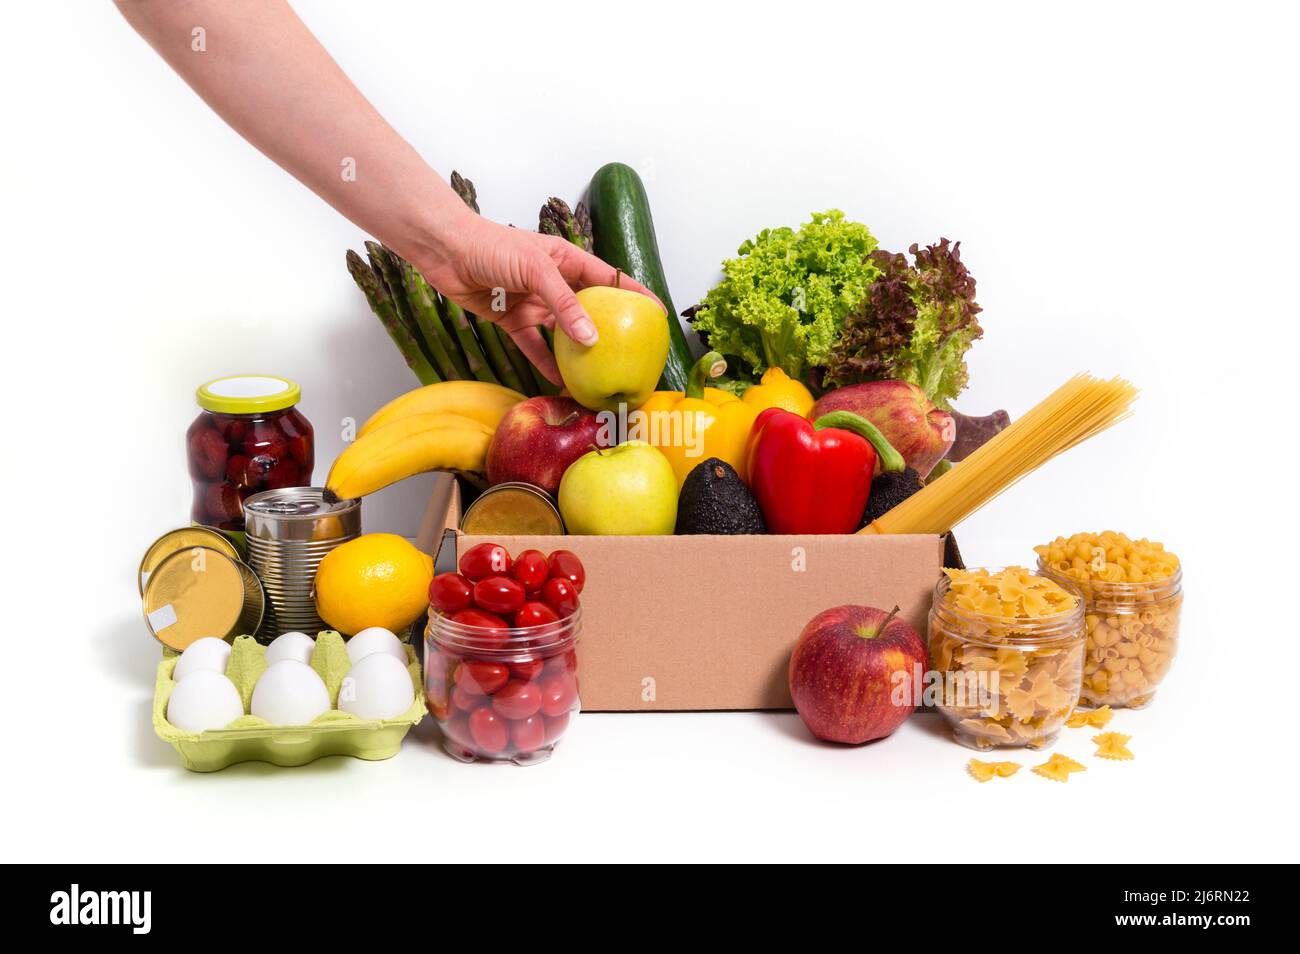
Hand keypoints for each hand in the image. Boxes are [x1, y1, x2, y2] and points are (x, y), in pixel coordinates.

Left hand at [410, 209, 661, 383]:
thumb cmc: (490, 246)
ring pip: (562, 333)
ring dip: (577, 354)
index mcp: (567, 260)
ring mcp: (533, 302)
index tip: (657, 314)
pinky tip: (560, 382)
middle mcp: (553, 282)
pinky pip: (534, 346)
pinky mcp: (512, 320)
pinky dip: (546, 363)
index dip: (634, 296)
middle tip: (630, 354)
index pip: (609, 280)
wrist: (444, 249)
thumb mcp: (535, 269)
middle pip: (588, 310)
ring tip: (598, 377)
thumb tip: (591, 338)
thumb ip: (564, 304)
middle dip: (608, 332)